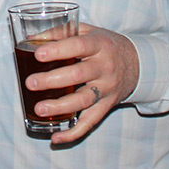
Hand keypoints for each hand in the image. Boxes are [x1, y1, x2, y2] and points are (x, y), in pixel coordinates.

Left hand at [23, 24, 139, 143]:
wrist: (138, 63)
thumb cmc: (105, 45)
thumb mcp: (88, 30)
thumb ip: (60, 32)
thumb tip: (31, 38)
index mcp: (99, 44)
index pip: (78, 45)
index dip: (58, 50)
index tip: (38, 54)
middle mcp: (105, 67)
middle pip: (78, 75)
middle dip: (52, 80)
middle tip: (30, 83)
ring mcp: (107, 88)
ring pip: (84, 100)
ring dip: (60, 107)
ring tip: (39, 109)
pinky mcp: (107, 106)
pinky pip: (91, 122)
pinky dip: (74, 133)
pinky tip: (56, 137)